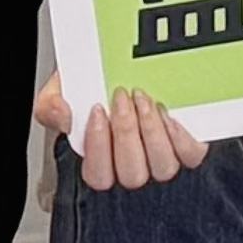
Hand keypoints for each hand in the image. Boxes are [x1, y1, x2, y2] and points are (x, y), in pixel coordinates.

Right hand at [36, 68, 208, 191]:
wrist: (121, 66)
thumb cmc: (94, 86)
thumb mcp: (64, 90)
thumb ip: (52, 105)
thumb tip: (63, 115)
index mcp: (100, 164)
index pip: (98, 176)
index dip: (99, 146)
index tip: (97, 111)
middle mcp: (132, 170)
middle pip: (132, 175)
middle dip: (126, 132)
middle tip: (121, 98)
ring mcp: (162, 163)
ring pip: (162, 168)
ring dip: (152, 131)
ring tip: (143, 99)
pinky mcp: (188, 150)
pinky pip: (191, 156)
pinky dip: (180, 136)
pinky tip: (167, 113)